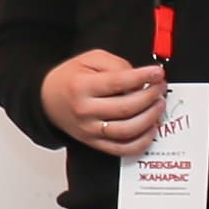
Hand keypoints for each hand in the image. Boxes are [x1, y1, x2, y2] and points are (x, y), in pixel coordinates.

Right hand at [44, 49, 170, 155]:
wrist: (48, 100)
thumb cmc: (70, 79)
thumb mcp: (89, 59)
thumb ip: (115, 65)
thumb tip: (140, 78)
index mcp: (82, 87)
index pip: (118, 83)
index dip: (143, 77)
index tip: (157, 73)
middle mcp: (85, 111)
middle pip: (126, 108)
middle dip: (150, 97)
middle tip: (160, 87)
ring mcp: (90, 130)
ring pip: (127, 130)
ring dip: (150, 118)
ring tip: (159, 105)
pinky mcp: (95, 143)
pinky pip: (122, 149)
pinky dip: (141, 142)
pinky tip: (151, 129)